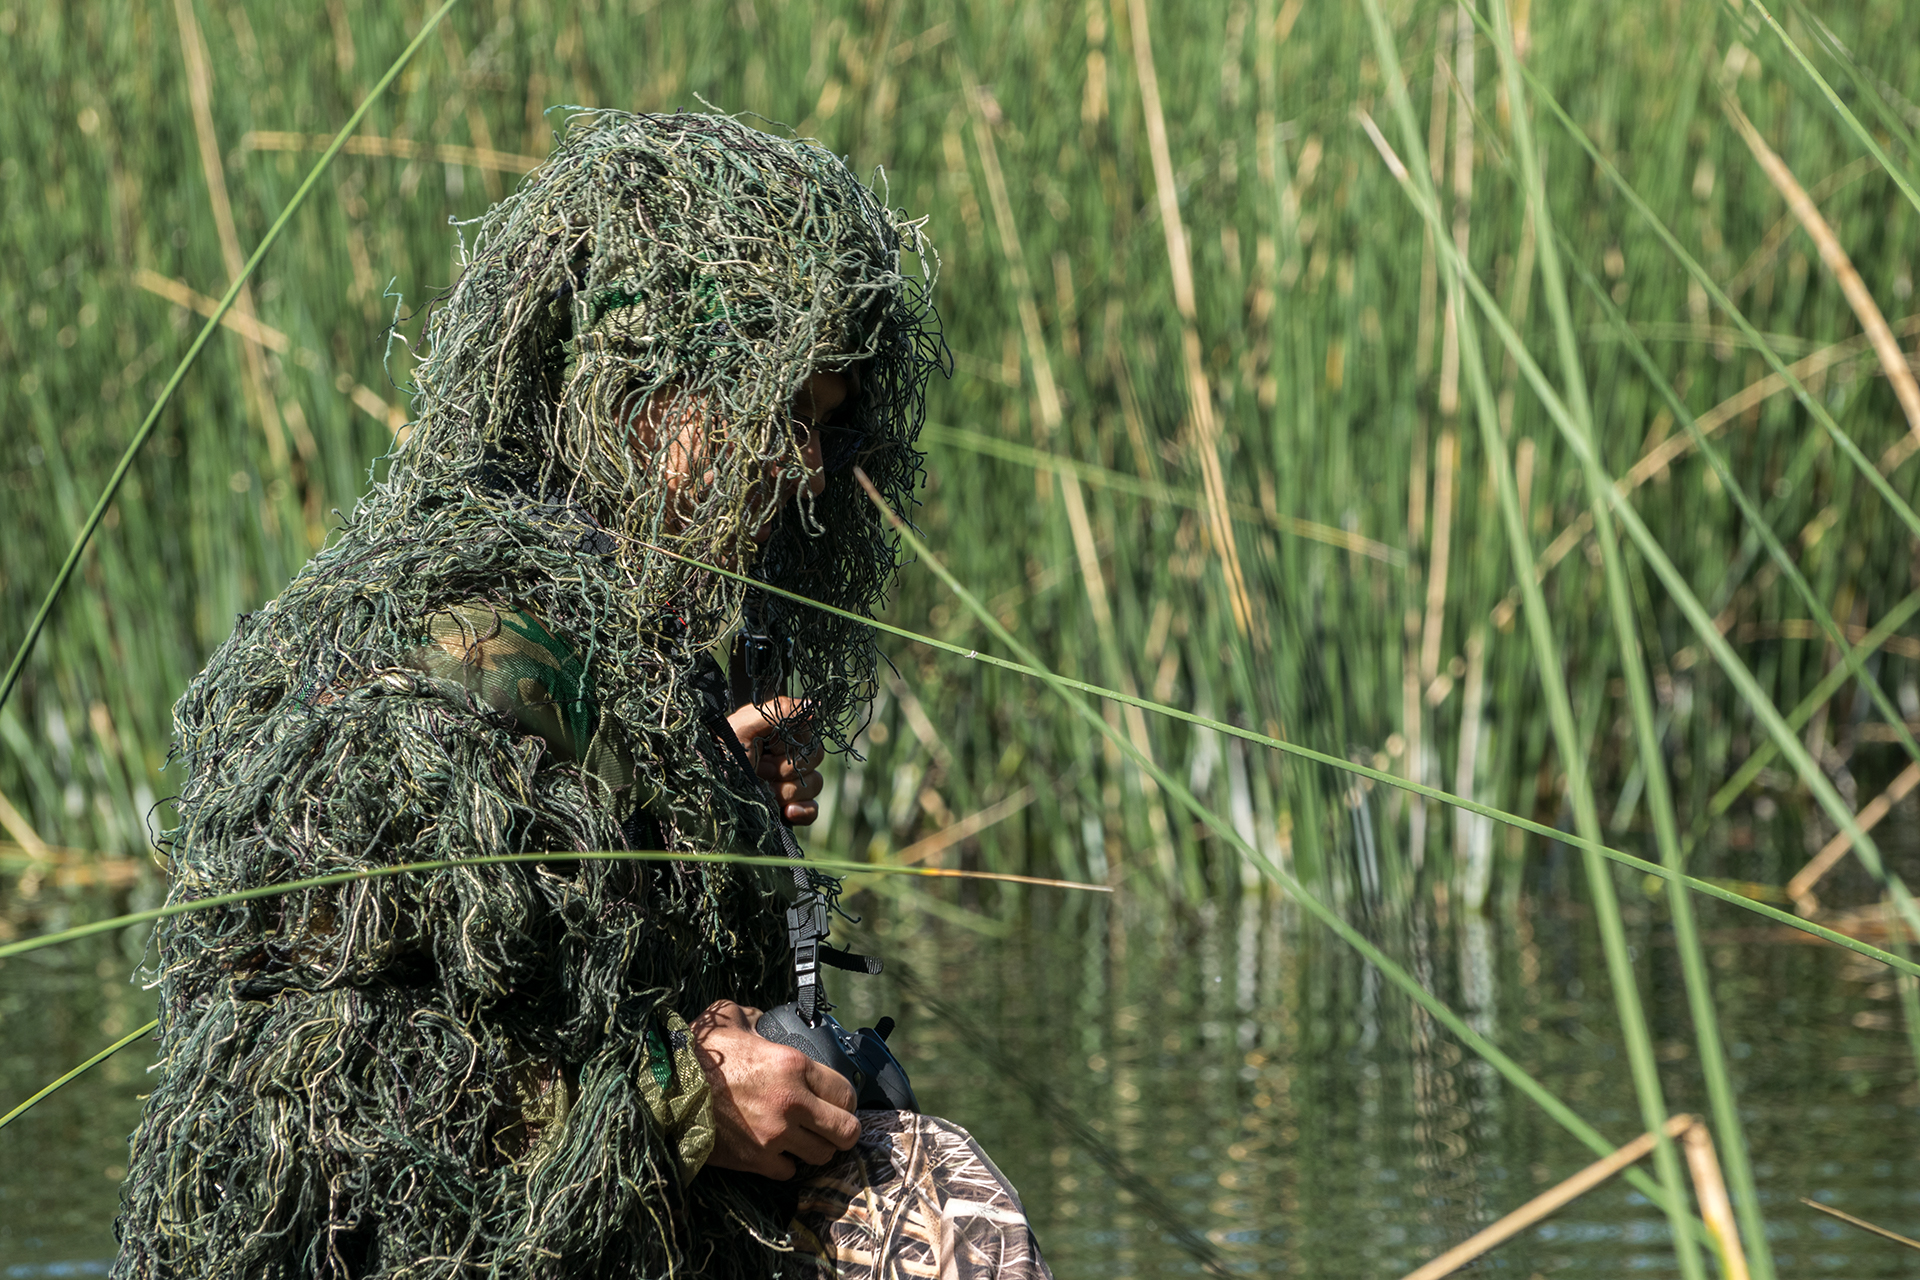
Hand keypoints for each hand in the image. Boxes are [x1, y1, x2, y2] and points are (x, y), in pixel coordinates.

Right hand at [691, 1000, 859, 1178]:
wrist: (664, 1089)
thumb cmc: (695, 1051)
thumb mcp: (729, 1016)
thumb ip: (756, 1018)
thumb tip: (764, 1021)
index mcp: (793, 1066)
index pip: (846, 1092)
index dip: (846, 1098)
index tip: (837, 1100)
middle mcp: (792, 1103)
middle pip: (846, 1131)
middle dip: (842, 1129)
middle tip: (830, 1125)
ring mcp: (775, 1136)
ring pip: (822, 1155)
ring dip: (816, 1147)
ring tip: (805, 1138)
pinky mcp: (756, 1160)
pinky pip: (788, 1172)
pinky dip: (786, 1164)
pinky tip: (777, 1150)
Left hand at [727, 696, 825, 824]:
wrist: (703, 794)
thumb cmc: (717, 756)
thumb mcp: (741, 727)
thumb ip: (777, 711)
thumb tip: (812, 705)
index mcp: (776, 734)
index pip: (808, 734)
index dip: (791, 744)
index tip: (769, 748)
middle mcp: (784, 757)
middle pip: (814, 759)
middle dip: (787, 768)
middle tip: (760, 769)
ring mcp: (787, 784)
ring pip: (814, 784)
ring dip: (788, 790)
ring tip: (763, 791)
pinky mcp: (788, 809)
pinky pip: (812, 810)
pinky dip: (803, 812)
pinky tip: (787, 811)